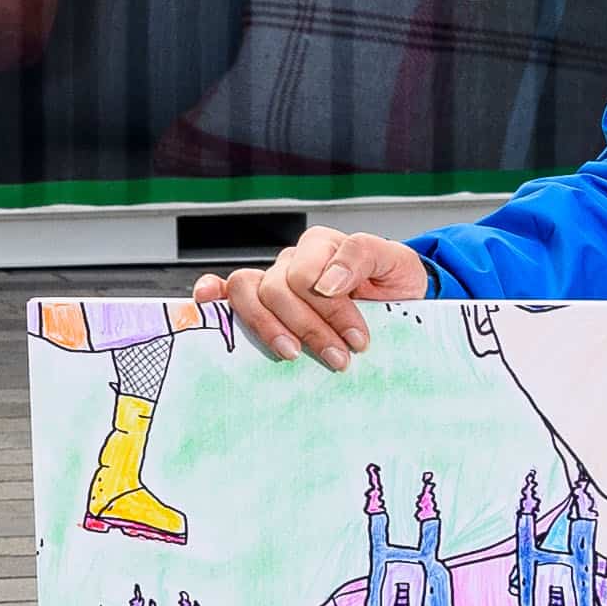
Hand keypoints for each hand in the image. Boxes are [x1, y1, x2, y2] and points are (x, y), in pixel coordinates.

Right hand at [195, 227, 430, 367]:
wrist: (400, 302)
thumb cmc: (395, 283)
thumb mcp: (397, 263)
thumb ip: (363, 255)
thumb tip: (326, 281)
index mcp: (322, 246)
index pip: (309, 274)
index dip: (331, 309)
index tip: (359, 341)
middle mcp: (292, 261)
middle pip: (278, 287)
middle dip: (308, 327)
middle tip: (339, 359)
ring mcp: (272, 281)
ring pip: (248, 292)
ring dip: (268, 327)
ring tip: (294, 356)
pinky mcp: (261, 302)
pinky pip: (226, 290)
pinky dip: (211, 294)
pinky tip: (206, 303)